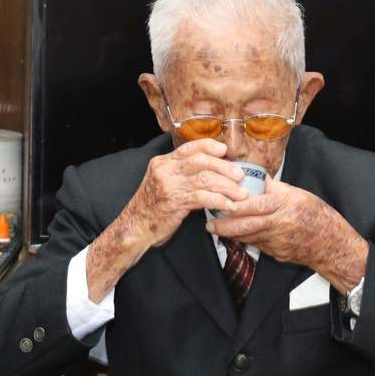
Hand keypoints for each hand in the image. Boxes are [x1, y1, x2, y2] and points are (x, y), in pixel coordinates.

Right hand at [115, 138, 248, 251]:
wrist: (134, 228)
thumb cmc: (152, 208)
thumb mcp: (163, 183)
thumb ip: (180, 174)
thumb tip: (210, 170)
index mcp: (162, 162)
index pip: (189, 148)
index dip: (209, 146)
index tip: (224, 150)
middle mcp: (165, 170)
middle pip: (201, 160)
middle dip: (224, 167)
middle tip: (239, 175)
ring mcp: (169, 186)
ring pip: (205, 179)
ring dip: (227, 186)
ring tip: (240, 194)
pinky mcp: (175, 202)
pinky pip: (203, 197)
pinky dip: (220, 200)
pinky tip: (229, 206)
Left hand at [206, 178, 367, 293]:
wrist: (330, 243)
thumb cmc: (316, 215)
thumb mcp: (297, 194)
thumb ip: (274, 188)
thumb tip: (255, 178)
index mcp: (284, 206)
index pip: (254, 206)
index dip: (234, 207)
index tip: (220, 204)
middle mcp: (279, 224)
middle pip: (246, 226)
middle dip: (224, 227)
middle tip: (210, 225)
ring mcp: (277, 242)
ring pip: (248, 238)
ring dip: (232, 234)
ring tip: (218, 228)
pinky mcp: (276, 253)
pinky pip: (256, 245)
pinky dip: (246, 240)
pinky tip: (238, 236)